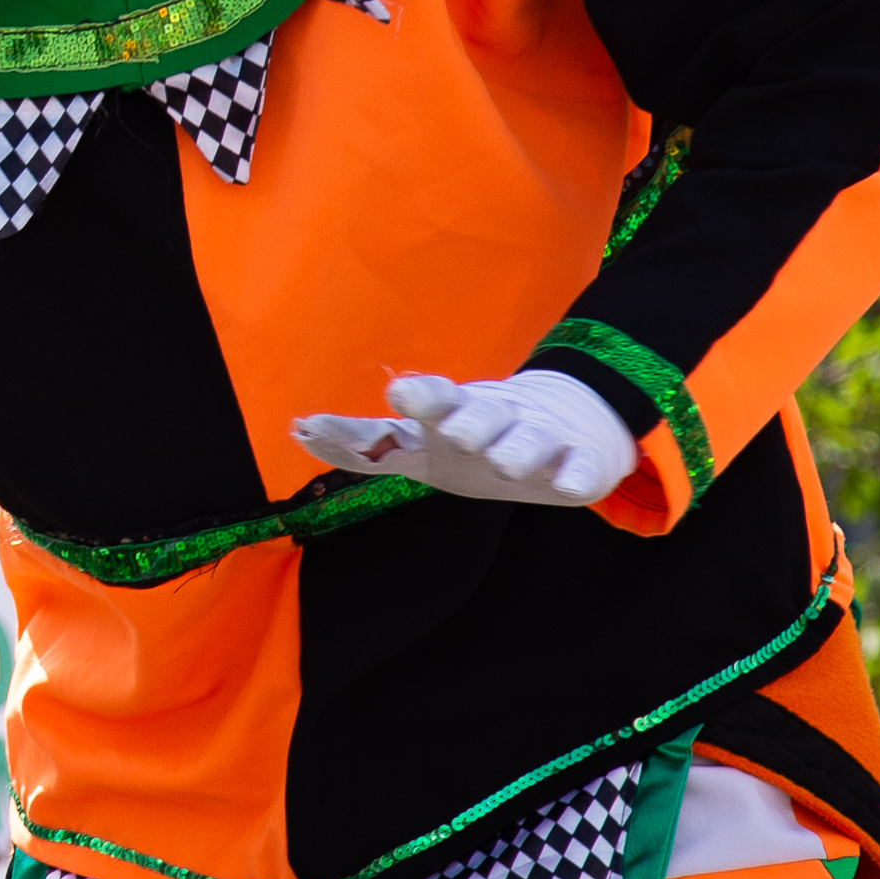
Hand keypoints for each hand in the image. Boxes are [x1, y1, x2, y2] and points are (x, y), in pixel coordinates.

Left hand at [289, 368, 637, 506]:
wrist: (567, 421)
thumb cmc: (476, 436)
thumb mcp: (421, 444)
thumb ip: (366, 443)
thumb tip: (298, 430)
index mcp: (453, 415)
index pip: (427, 405)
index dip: (415, 401)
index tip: (398, 395)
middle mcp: (493, 420)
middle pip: (479, 417)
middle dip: (468, 421)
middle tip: (457, 431)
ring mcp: (539, 439)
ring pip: (526, 441)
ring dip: (515, 448)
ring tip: (502, 460)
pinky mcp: (580, 462)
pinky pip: (581, 469)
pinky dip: (577, 475)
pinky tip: (570, 483)